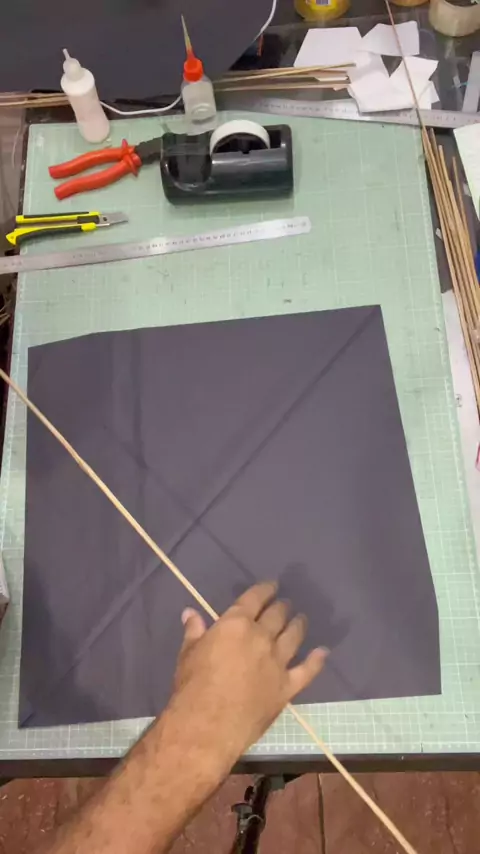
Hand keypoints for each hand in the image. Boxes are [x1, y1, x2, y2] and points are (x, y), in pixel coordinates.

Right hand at [166, 582, 326, 774]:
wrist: (208, 725)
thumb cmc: (192, 686)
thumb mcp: (188, 654)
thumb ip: (194, 631)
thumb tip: (190, 613)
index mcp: (235, 624)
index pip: (255, 598)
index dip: (265, 589)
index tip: (272, 585)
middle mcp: (261, 637)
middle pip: (277, 615)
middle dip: (282, 607)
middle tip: (285, 604)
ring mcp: (277, 662)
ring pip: (294, 636)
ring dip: (299, 625)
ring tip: (301, 619)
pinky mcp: (287, 687)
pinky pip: (307, 670)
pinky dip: (317, 660)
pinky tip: (323, 652)